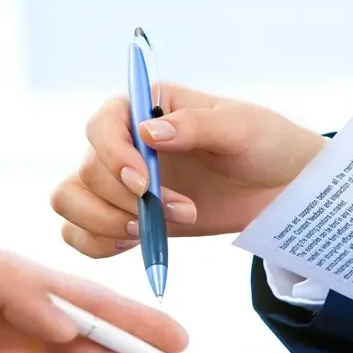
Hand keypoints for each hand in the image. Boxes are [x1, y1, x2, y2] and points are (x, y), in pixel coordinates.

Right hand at [51, 83, 325, 257]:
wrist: (281, 189)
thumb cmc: (264, 144)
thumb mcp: (240, 127)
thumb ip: (195, 125)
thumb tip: (147, 132)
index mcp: (144, 108)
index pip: (102, 126)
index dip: (113, 157)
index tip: (144, 184)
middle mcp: (122, 144)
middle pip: (86, 172)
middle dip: (125, 201)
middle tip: (181, 212)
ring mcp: (119, 184)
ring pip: (71, 202)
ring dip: (104, 224)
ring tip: (151, 232)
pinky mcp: (124, 218)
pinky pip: (80, 234)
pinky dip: (97, 244)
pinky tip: (136, 243)